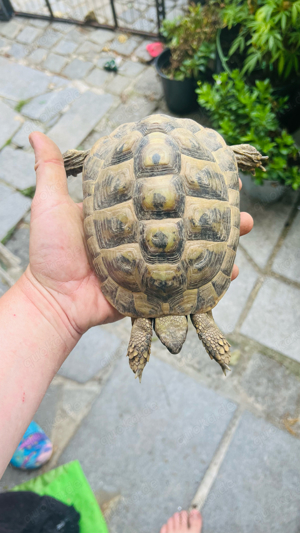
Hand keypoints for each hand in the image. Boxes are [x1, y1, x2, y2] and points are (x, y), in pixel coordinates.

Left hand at [24, 134, 251, 337]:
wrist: (54, 300)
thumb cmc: (50, 252)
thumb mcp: (50, 205)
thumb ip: (50, 171)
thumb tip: (36, 133)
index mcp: (126, 212)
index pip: (162, 191)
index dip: (186, 179)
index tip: (209, 167)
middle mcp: (144, 233)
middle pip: (185, 217)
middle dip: (213, 207)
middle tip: (237, 197)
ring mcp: (153, 260)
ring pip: (193, 246)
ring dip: (220, 238)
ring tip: (243, 228)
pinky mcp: (157, 285)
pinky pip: (189, 278)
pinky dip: (210, 276)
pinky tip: (231, 270)